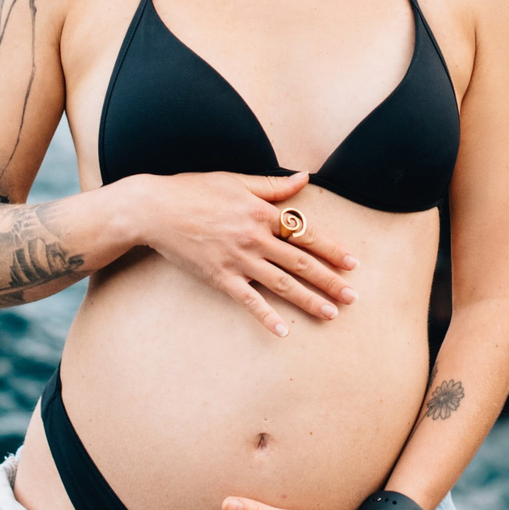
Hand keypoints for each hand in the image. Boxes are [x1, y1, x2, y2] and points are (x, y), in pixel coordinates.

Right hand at [122, 170, 358, 336]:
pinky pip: (249, 300)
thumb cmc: (195, 190)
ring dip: (309, 300)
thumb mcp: (236, 180)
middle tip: (352, 296)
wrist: (155, 209)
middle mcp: (255, 238)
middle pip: (301, 262)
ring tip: (331, 314)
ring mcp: (238, 260)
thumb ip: (273, 185)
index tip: (352, 263)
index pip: (305, 234)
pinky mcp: (220, 277)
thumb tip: (304, 179)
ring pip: (282, 283)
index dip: (331, 249)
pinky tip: (283, 330)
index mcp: (262, 213)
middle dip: (329, 280)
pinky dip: (266, 316)